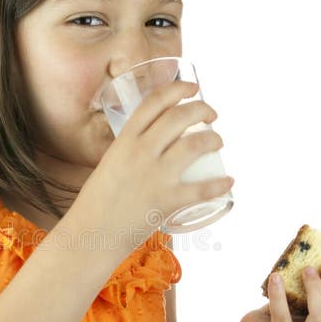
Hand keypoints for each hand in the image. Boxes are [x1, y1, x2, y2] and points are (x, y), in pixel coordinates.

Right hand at [73, 80, 233, 253]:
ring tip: (218, 141)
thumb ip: (130, 151)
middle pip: (180, 117)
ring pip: (196, 144)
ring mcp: (155, 176)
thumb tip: (153, 144)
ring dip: (214, 138)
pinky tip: (229, 181)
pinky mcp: (167, 200)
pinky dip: (220, 184)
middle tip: (211, 115)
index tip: (192, 88)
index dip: (177, 88)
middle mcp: (141, 152)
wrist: (91, 233)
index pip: (154, 102)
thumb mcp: (110, 164)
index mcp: (125, 140)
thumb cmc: (97, 201)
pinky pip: (203, 189)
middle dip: (202, 109)